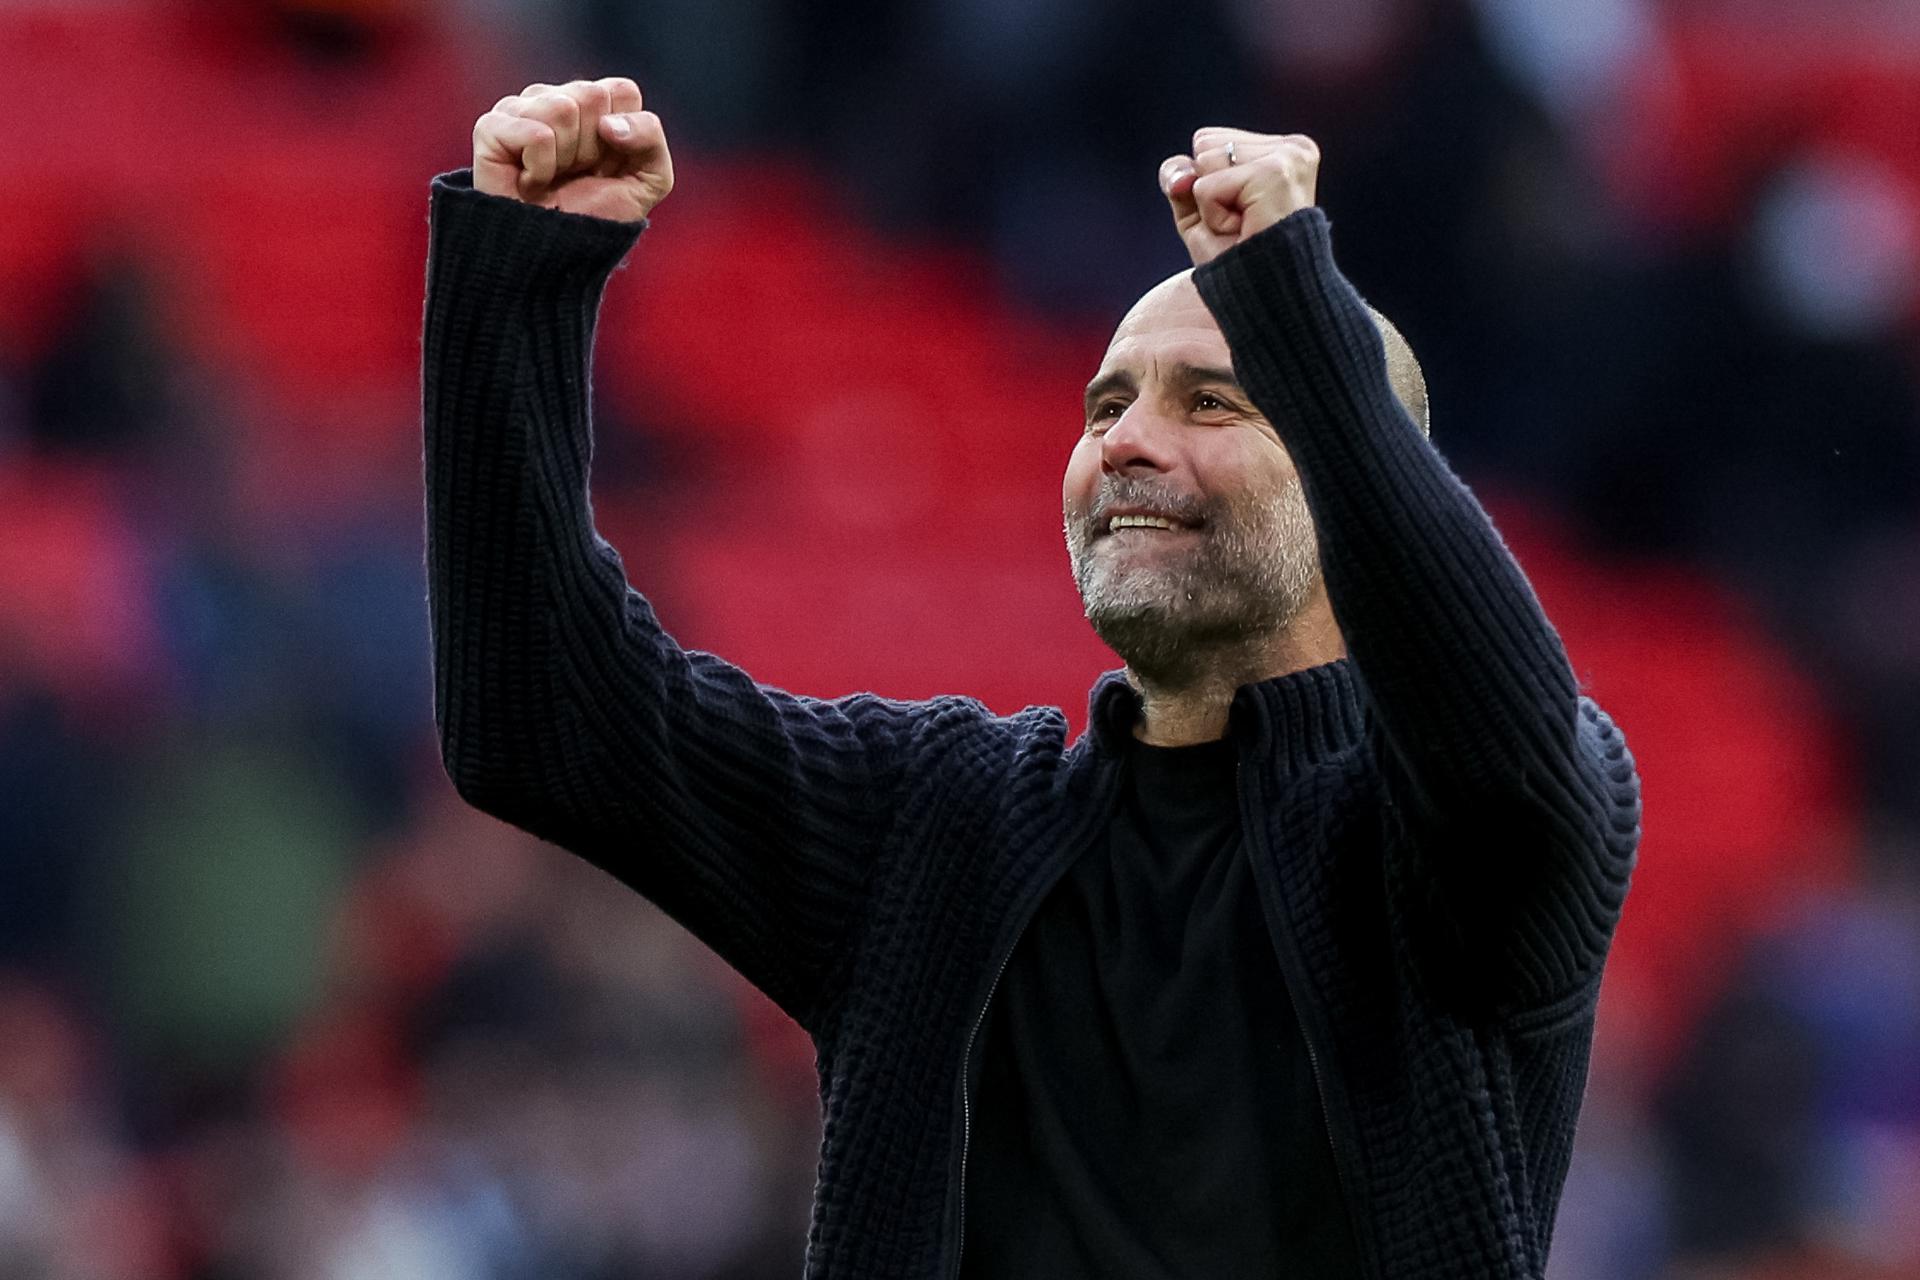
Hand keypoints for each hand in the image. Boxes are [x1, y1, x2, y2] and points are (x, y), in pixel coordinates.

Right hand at [472, 77, 672, 222]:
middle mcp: (554, 98)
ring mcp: (520, 109)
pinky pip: (535, 133)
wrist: (558, 257)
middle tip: (576, 174)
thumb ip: (650, 136)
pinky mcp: (491, 128)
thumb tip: (609, 123)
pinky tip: (530, 182)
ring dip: (566, 158)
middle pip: (591, 95)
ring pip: (562, 108)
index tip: (606, 164)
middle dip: (593, 147)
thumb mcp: (650, 179)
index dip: (624, 135)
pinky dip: (540, 168)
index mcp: (592, 102)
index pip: (622, 91)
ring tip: (552, 178)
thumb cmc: (598, 214)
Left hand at [1158, 128, 1319, 265]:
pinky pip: (1208, 187)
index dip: (1207, 187)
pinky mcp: (1276, 173)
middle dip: (1209, 194)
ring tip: (1245, 228)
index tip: (1241, 216)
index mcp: (1282, 150)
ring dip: (1212, 207)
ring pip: (1205, 160)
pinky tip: (1245, 230)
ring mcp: (1288, 157)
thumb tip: (1181, 174)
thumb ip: (1180, 179)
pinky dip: (1214, 218)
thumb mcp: (1199, 213)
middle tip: (1242, 225)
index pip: (1207, 141)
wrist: (1266, 301)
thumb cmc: (1239, 261)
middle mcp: (1292, 148)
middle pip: (1204, 144)